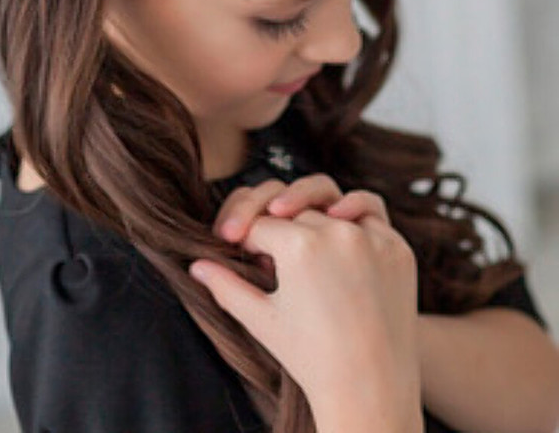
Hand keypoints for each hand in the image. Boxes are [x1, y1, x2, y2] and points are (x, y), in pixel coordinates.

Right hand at [191, 176, 421, 426]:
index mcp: (298, 246)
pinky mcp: (397, 247)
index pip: (258, 224)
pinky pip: (371, 211)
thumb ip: (225, 285)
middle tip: (264, 248)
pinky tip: (337, 220)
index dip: (242, 236)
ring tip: (294, 219)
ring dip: (310, 208)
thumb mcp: (261, 319)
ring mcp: (372, 238)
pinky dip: (353, 210)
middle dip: (274, 225)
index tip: (236, 249)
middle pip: (292, 211)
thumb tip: (195, 265)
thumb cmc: (311, 358)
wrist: (371, 390)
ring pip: (329, 202)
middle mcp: (337, 232)